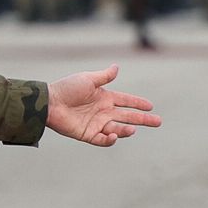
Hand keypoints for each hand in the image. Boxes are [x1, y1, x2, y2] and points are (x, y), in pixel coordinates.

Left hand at [46, 64, 160, 146]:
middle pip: (127, 116)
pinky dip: (110, 140)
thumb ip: (104, 76)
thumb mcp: (87, 80)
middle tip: (158, 122)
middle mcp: (102, 111)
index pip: (125, 101)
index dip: (138, 103)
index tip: (150, 105)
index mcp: (104, 97)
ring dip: (126, 130)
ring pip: (117, 129)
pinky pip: (102, 140)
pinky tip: (113, 135)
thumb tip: (117, 67)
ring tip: (132, 129)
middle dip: (143, 119)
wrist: (49, 103)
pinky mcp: (87, 134)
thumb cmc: (67, 88)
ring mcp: (96, 123)